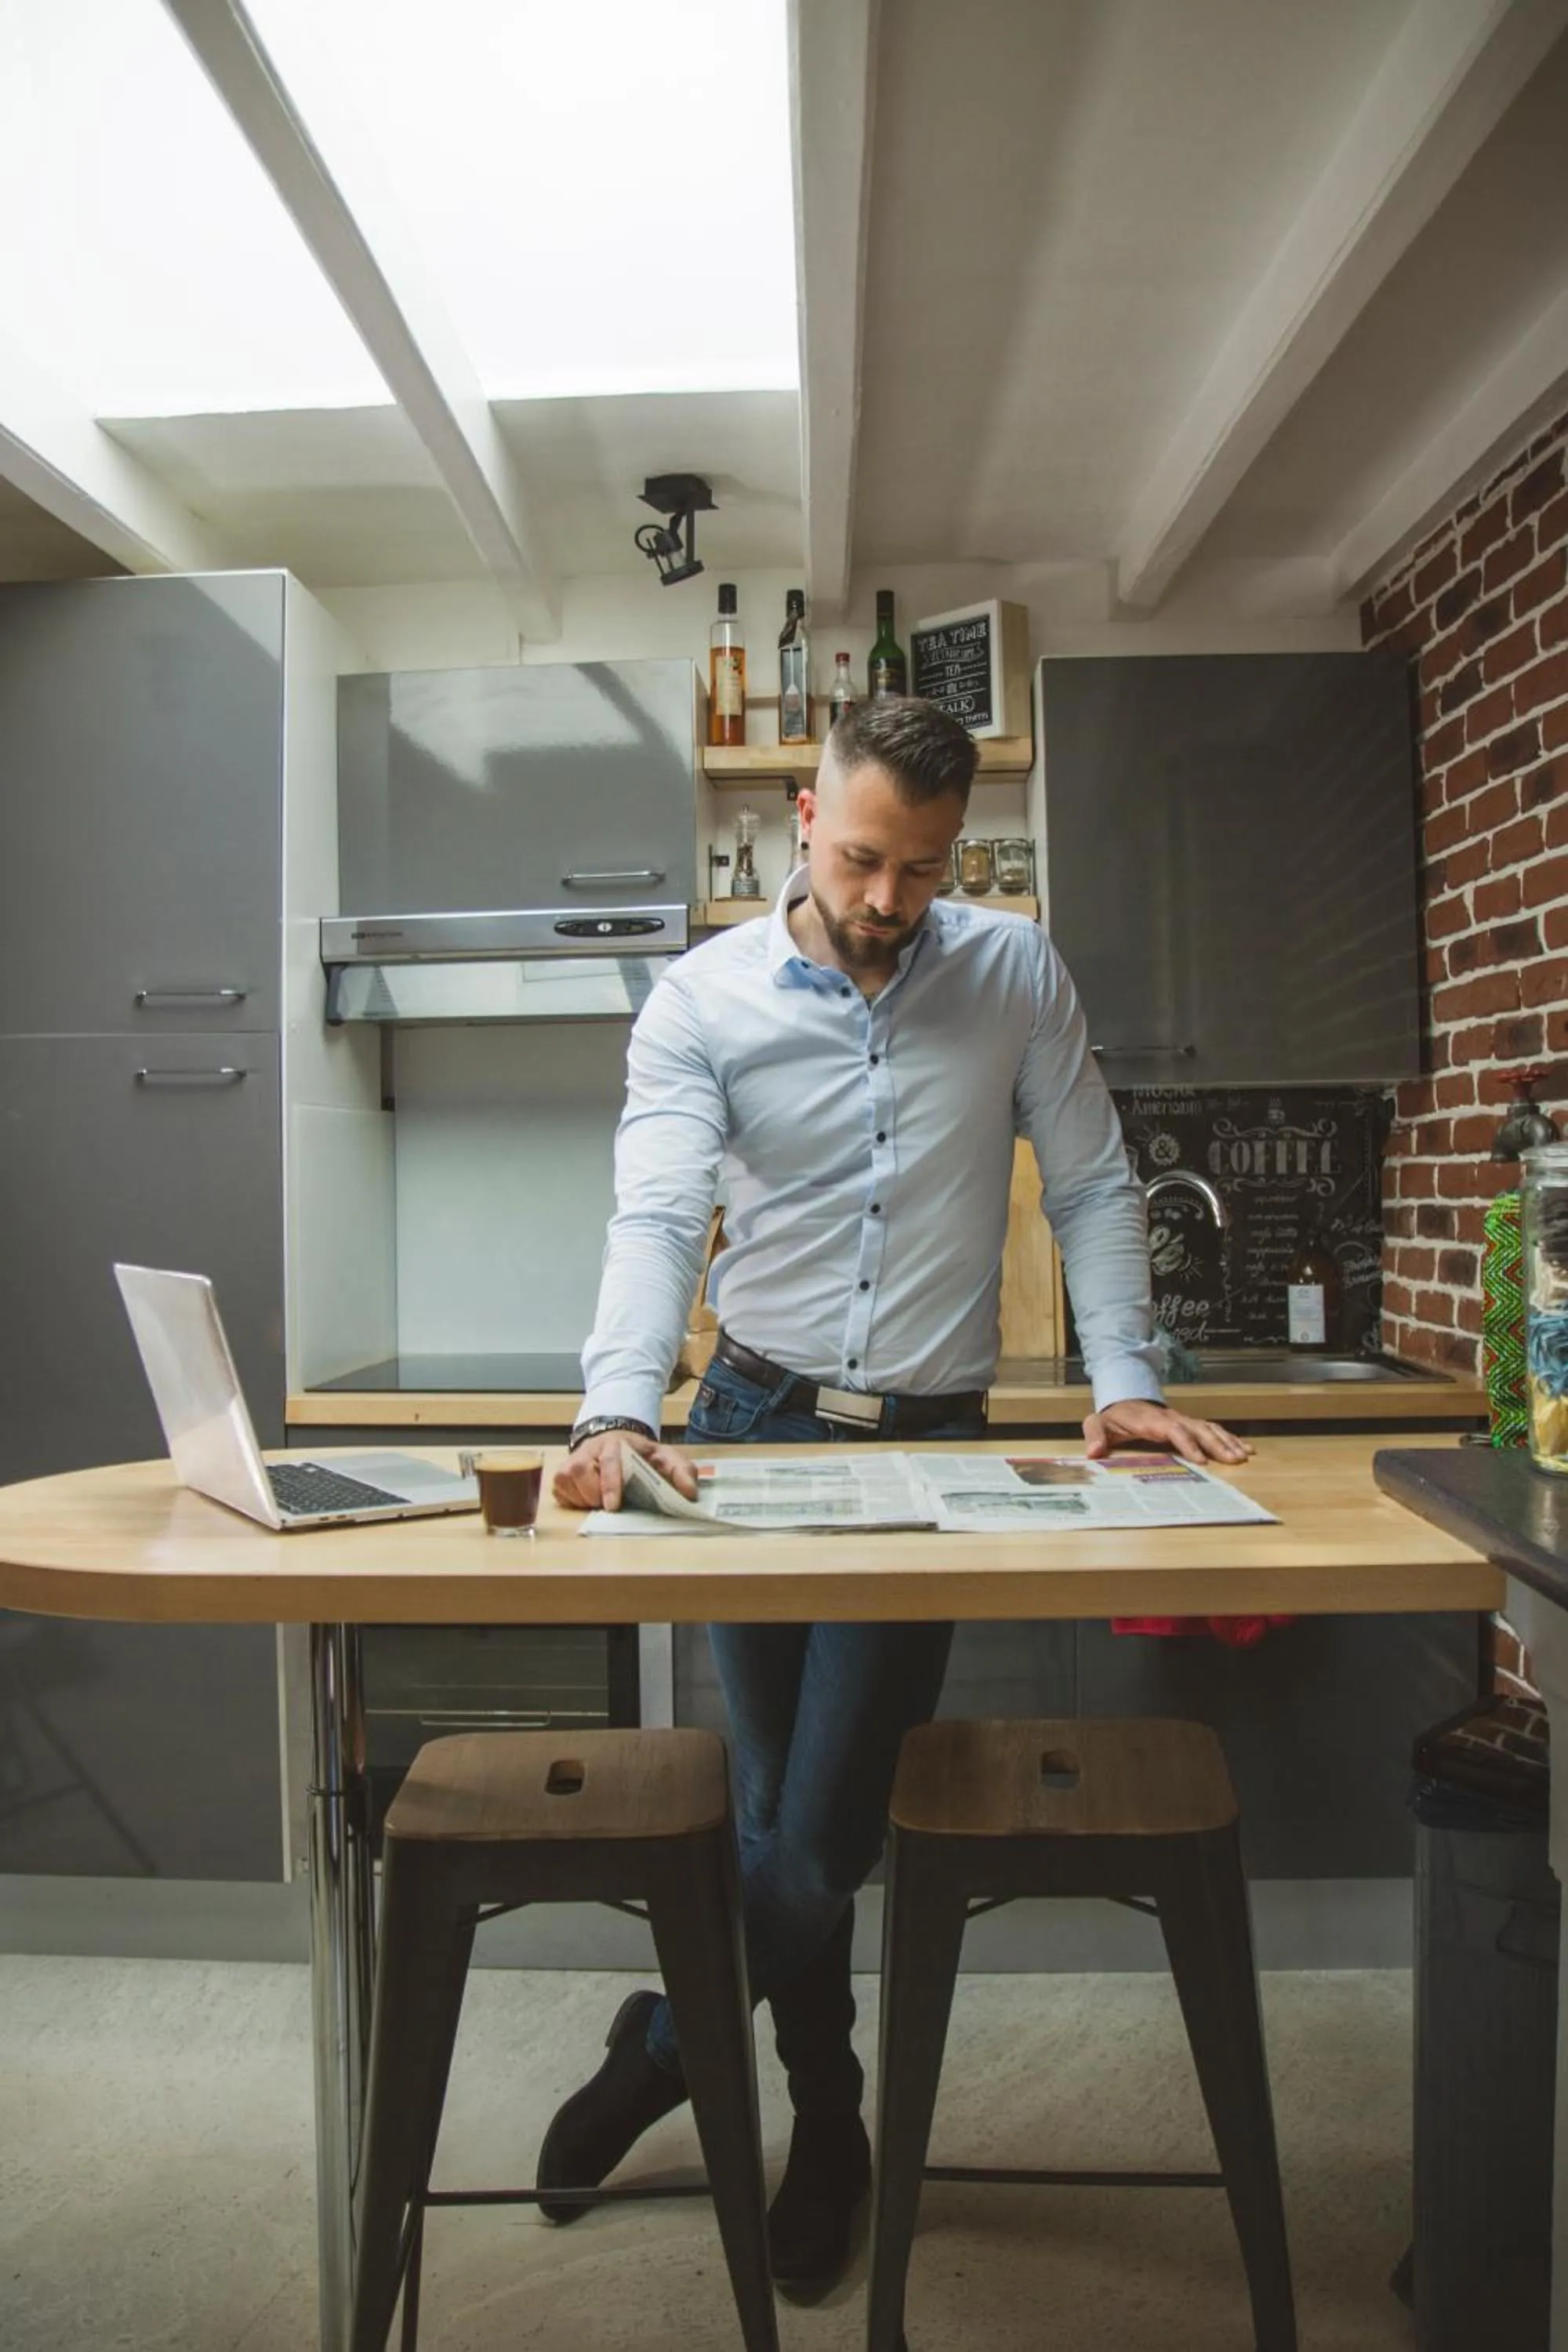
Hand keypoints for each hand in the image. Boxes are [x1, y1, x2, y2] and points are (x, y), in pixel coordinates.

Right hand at [552, 1430, 700, 1511]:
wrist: (615, 1443)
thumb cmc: (640, 1456)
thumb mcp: (665, 1458)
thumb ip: (682, 1472)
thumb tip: (690, 1493)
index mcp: (616, 1443)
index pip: (610, 1461)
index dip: (610, 1484)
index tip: (612, 1506)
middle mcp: (589, 1450)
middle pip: (580, 1472)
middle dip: (594, 1495)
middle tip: (610, 1506)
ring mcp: (570, 1462)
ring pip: (566, 1484)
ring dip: (585, 1500)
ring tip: (602, 1500)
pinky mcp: (560, 1477)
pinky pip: (560, 1495)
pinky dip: (575, 1503)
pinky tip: (589, 1498)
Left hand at [1082, 1397, 1253, 1466]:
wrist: (1123, 1398)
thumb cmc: (1113, 1416)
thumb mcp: (1098, 1424)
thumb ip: (1095, 1436)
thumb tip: (1094, 1453)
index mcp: (1152, 1420)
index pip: (1174, 1430)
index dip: (1187, 1444)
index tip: (1201, 1461)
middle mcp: (1172, 1418)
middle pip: (1199, 1429)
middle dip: (1217, 1444)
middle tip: (1234, 1460)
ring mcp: (1183, 1419)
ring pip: (1210, 1428)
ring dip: (1227, 1442)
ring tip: (1244, 1456)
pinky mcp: (1189, 1423)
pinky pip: (1212, 1429)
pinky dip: (1229, 1438)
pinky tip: (1245, 1448)